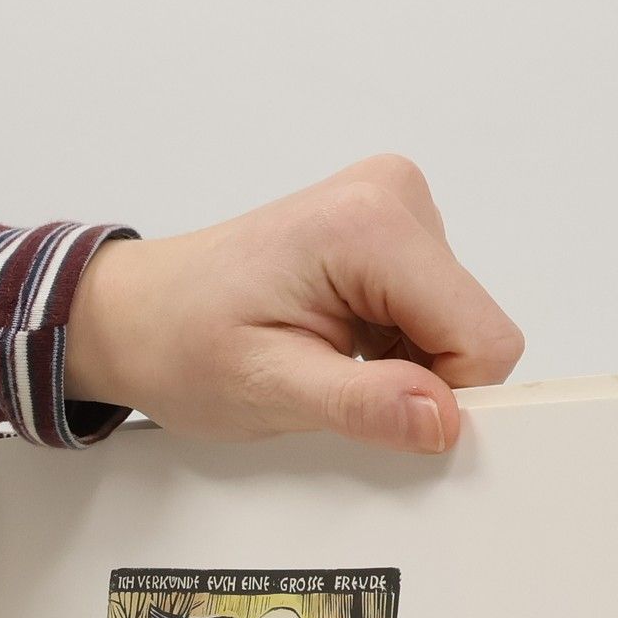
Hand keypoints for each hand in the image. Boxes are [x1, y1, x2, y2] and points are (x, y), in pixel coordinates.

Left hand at [64, 155, 522, 452]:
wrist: (136, 315)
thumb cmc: (180, 343)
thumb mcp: (268, 390)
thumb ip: (362, 406)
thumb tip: (441, 419)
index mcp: (372, 226)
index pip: (482, 337)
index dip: (444, 397)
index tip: (382, 418)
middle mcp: (393, 197)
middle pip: (471, 327)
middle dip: (416, 378)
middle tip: (332, 389)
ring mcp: (392, 207)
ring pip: (451, 323)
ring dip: (398, 363)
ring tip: (319, 361)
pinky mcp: (387, 229)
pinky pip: (427, 310)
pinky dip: (388, 346)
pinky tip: (330, 345)